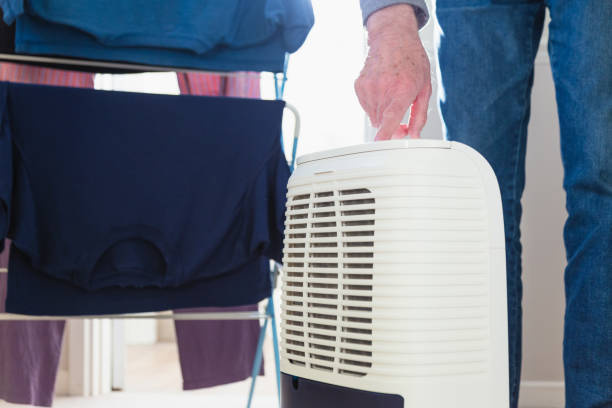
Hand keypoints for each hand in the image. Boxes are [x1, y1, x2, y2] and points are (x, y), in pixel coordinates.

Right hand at [355, 4, 431, 140]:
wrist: (392, 37)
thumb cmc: (411, 60)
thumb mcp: (424, 87)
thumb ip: (420, 115)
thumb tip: (415, 136)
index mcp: (402, 89)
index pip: (391, 117)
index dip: (385, 133)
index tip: (379, 143)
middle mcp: (383, 89)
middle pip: (383, 123)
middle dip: (392, 126)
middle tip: (403, 115)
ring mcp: (368, 88)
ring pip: (374, 117)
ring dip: (383, 114)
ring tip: (392, 94)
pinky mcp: (359, 87)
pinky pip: (366, 107)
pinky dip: (375, 104)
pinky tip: (382, 89)